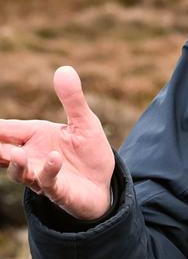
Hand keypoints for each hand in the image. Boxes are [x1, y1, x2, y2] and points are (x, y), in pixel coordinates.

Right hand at [0, 66, 115, 220]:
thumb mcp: (84, 122)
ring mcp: (42, 175)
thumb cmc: (89, 151)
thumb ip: (72, 99)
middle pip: (3, 152)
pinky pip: (48, 182)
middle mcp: (31, 157)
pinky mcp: (58, 190)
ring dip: (17, 164)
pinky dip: (49, 171)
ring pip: (19, 172)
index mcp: (33, 136)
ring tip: (18, 153)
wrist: (106, 183)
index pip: (4, 129)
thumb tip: (65, 68)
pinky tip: (55, 158)